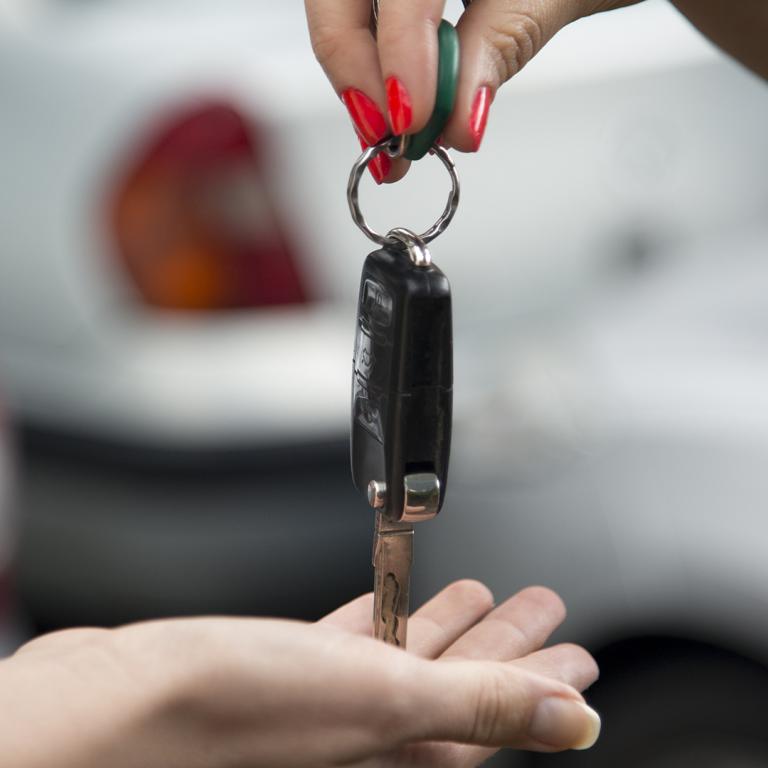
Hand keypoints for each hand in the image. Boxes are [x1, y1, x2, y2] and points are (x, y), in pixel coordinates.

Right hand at [0, 581, 598, 766]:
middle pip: (464, 685)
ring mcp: (330, 702)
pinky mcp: (290, 671)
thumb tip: (578, 725)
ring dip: (456, 627)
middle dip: (511, 648)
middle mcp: (371, 734)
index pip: (500, 719)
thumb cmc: (237, 713)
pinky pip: (359, 642)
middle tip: (551, 613)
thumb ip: (478, 708)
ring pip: (414, 659)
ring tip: (493, 596)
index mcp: (403, 750)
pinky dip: (388, 616)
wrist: (120, 707)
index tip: (581, 658)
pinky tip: (402, 596)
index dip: (546, 687)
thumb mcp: (381, 702)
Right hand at [304, 0, 635, 182]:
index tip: (413, 123)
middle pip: (338, 0)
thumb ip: (500, 47)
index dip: (399, 57)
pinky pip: (367, 23)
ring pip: (341, 14)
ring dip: (363, 84)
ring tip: (396, 141)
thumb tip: (457, 125)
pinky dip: (379, 73)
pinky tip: (402, 111)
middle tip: (388, 139)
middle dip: (357, 75)